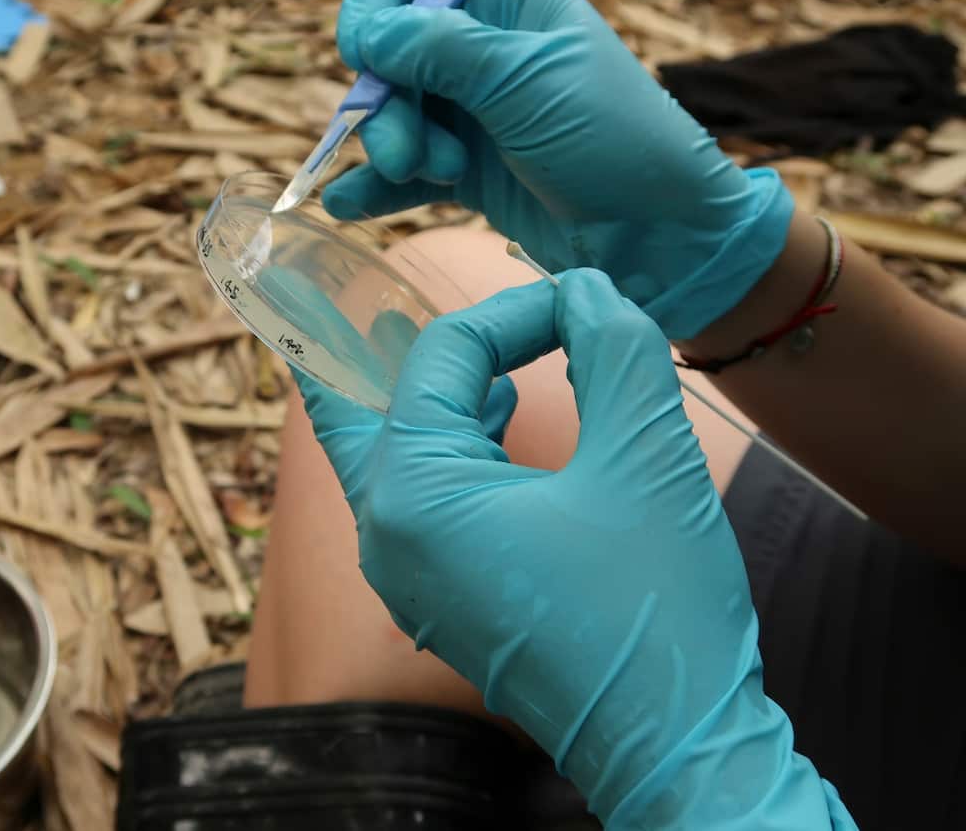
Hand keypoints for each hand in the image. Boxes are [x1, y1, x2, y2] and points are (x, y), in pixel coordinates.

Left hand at [297, 271, 853, 827]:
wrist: (674, 743)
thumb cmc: (657, 606)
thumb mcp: (647, 453)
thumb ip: (613, 346)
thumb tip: (583, 291)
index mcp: (412, 493)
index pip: (441, 358)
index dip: (513, 313)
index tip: (579, 306)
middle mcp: (385, 535)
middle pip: (359, 404)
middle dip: (387, 345)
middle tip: (373, 290)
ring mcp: (404, 576)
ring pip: (383, 454)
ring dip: (426, 397)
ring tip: (474, 357)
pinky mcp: (437, 599)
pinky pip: (413, 502)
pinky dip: (444, 451)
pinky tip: (499, 428)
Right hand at [323, 0, 794, 338]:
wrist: (657, 236)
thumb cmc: (612, 139)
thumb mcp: (526, 82)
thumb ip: (441, 51)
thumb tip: (369, 36)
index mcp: (511, 1)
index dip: (378, 10)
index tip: (361, 52)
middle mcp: (486, 50)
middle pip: (395, 56)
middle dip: (389, 103)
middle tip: (406, 153)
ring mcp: (474, 112)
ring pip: (396, 114)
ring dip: (395, 145)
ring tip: (432, 176)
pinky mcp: (468, 171)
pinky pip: (405, 171)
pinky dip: (377, 187)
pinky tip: (349, 205)